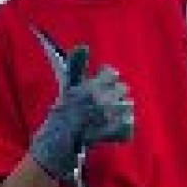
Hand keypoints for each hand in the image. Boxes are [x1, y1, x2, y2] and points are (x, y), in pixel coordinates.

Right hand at [29, 46, 134, 180]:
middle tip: (105, 101)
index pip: (112, 74)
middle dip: (115, 94)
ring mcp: (106, 120)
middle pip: (123, 88)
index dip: (107, 79)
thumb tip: (83, 46)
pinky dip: (125, 126)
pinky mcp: (112, 134)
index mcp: (90, 88)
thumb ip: (76, 63)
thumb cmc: (64, 109)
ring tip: (110, 114)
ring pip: (127, 106)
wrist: (58, 140)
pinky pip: (128, 126)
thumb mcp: (68, 85)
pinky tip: (117, 125)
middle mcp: (100, 102)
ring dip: (121, 109)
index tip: (101, 85)